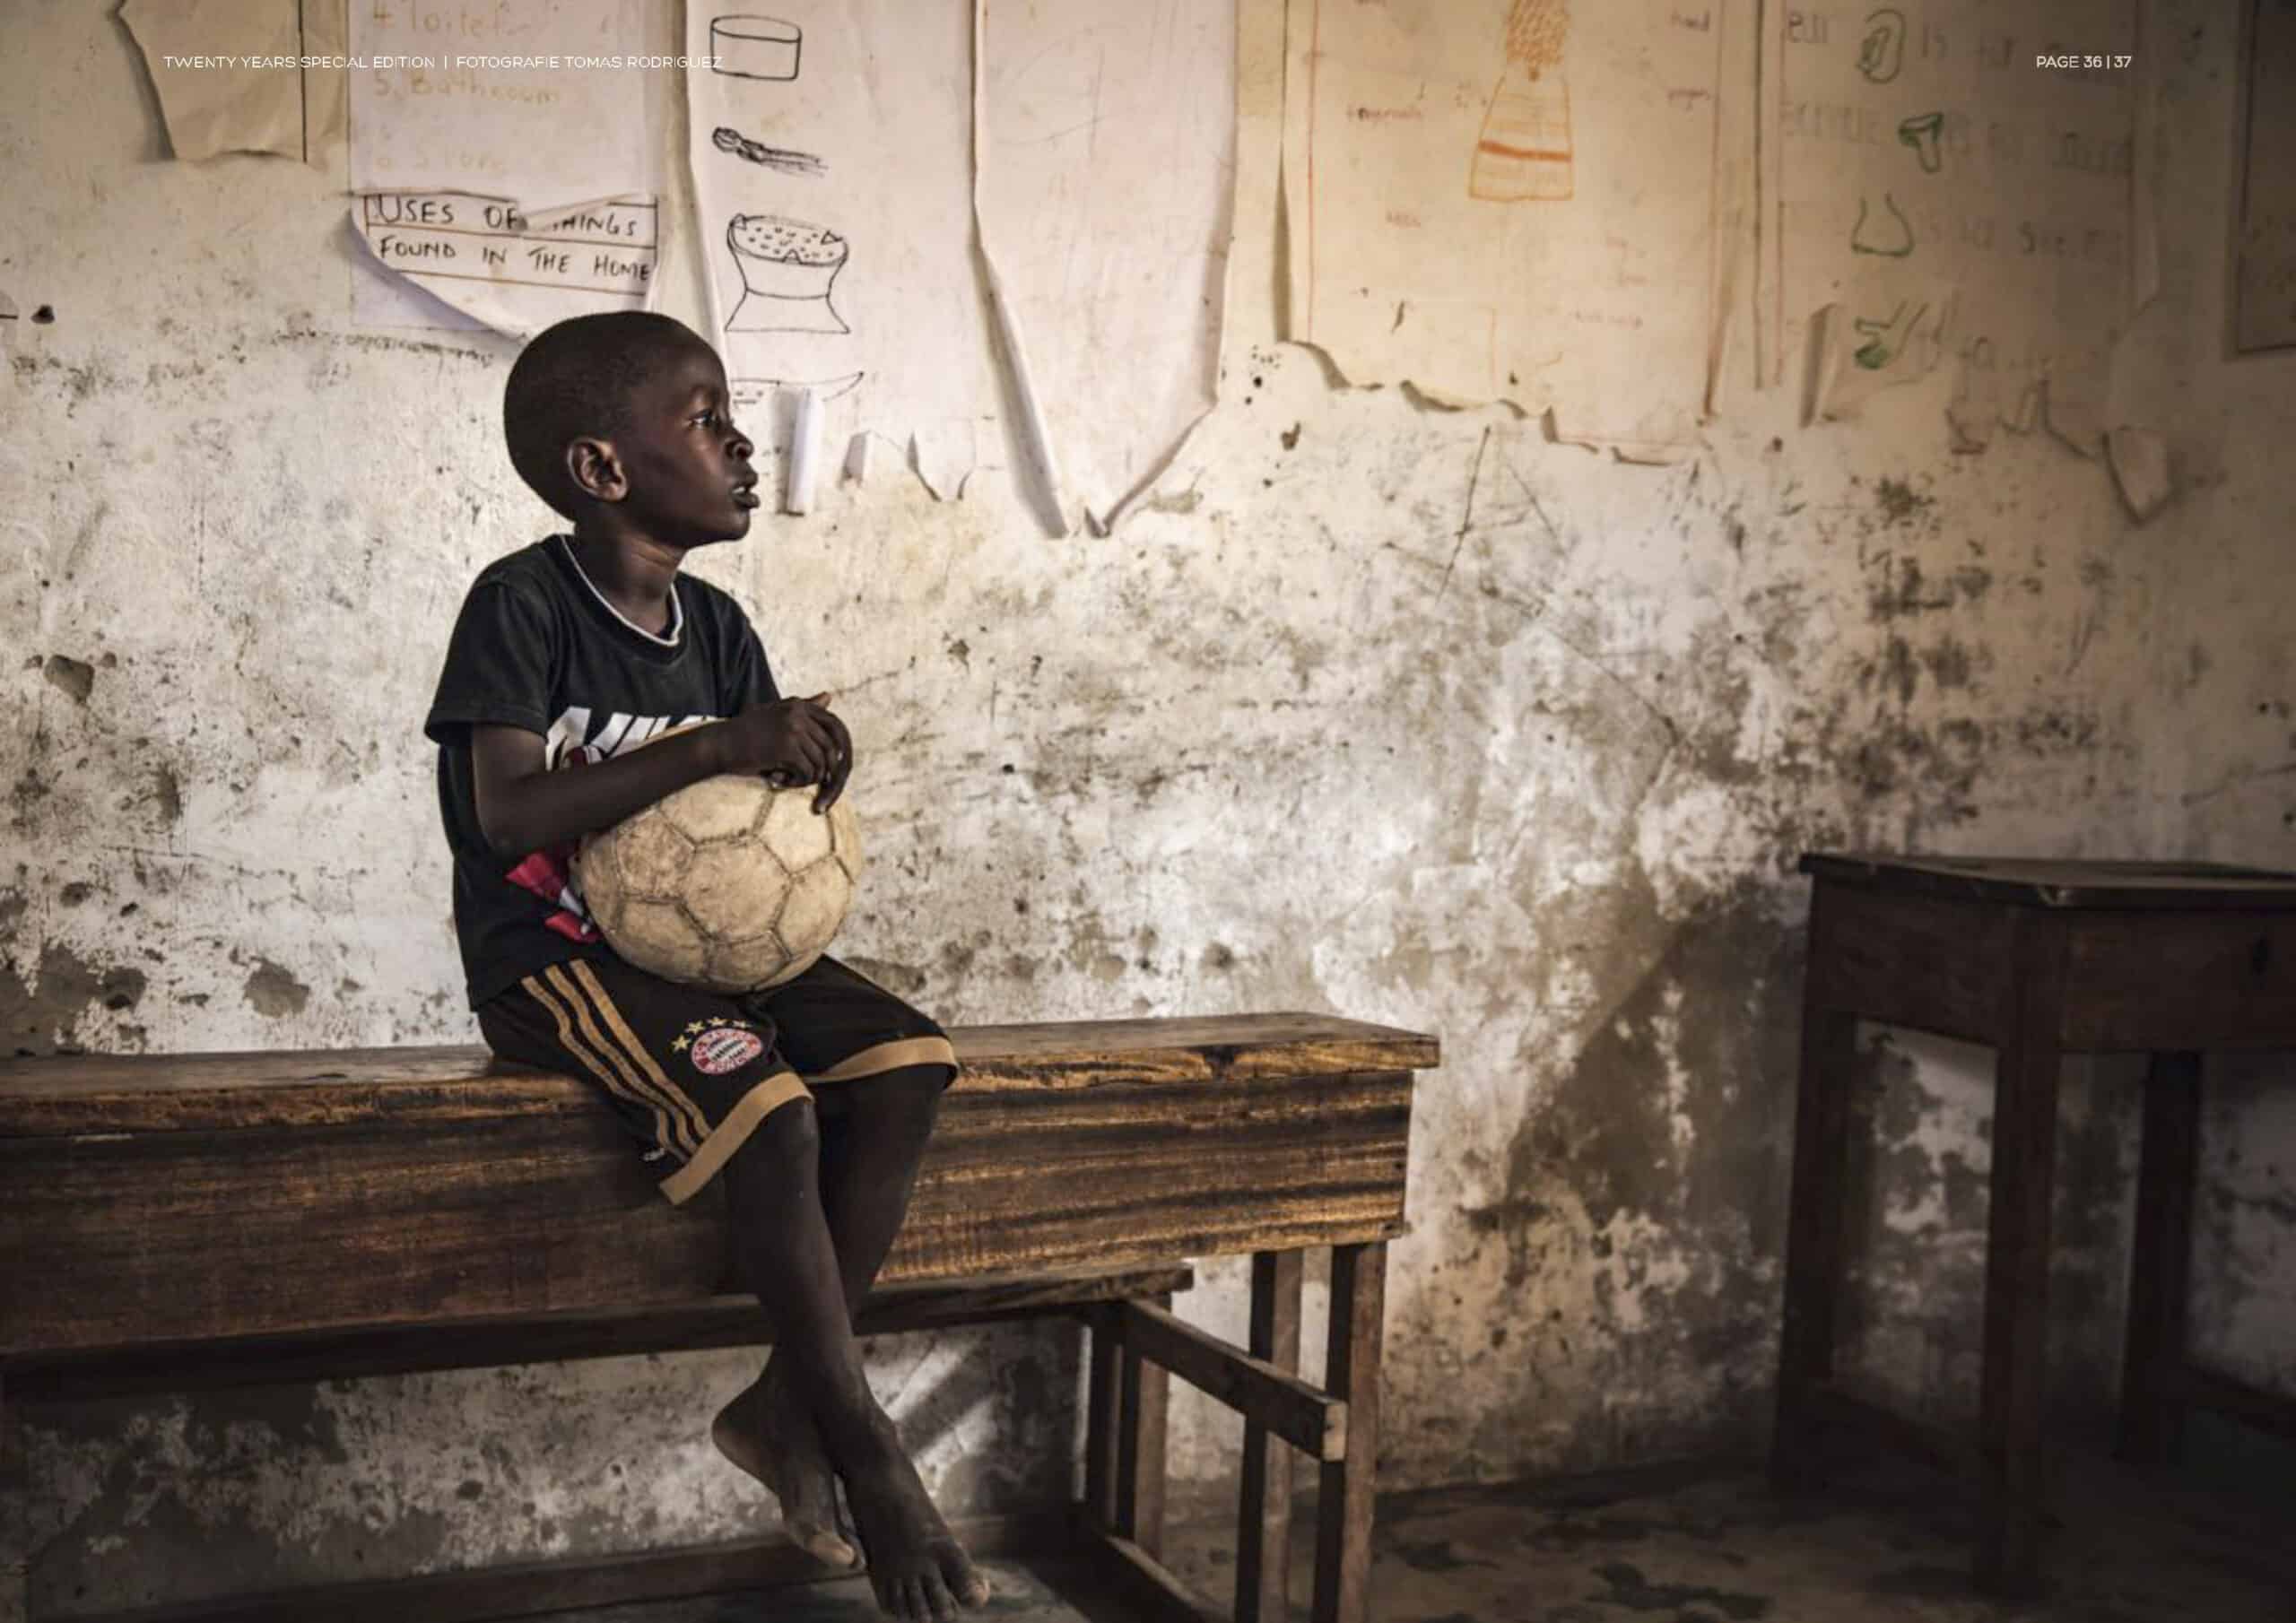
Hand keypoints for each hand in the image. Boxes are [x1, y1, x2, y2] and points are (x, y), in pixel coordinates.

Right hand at [721, 693, 853, 811]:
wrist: (719, 744)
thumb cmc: (746, 732)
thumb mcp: (776, 713)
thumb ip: (803, 707)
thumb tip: (829, 696)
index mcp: (799, 705)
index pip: (837, 726)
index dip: (841, 750)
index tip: (833, 768)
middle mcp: (799, 713)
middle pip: (832, 748)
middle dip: (829, 772)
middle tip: (817, 784)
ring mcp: (793, 729)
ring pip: (821, 763)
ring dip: (810, 778)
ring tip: (791, 780)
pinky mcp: (786, 747)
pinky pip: (808, 772)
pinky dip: (799, 782)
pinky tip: (780, 780)